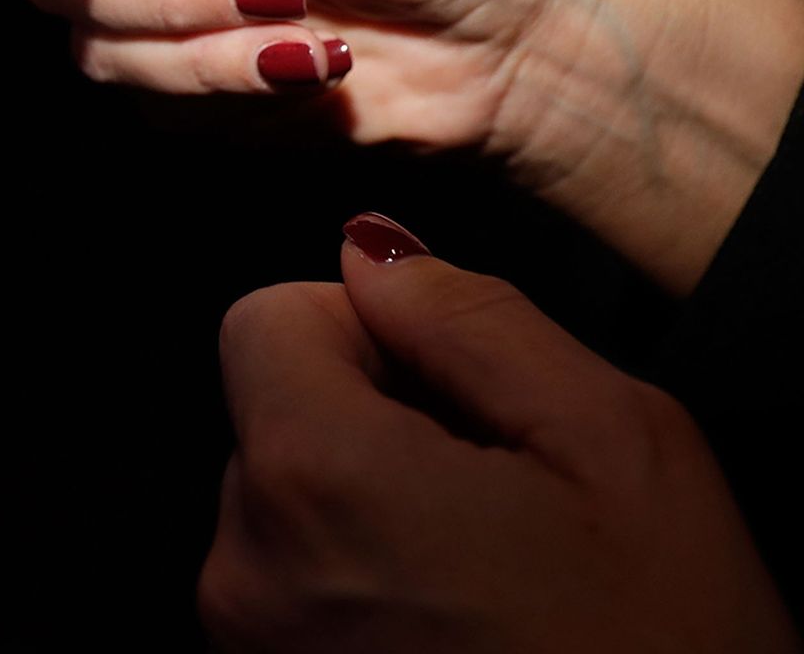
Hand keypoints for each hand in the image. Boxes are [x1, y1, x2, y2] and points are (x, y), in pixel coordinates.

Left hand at [199, 213, 795, 652]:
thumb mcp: (618, 447)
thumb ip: (471, 320)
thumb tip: (372, 251)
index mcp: (314, 480)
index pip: (262, 318)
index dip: (361, 329)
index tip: (447, 386)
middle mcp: (245, 570)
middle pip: (274, 418)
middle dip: (373, 427)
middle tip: (502, 500)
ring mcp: (251, 651)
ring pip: (286, 510)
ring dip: (370, 515)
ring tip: (493, 582)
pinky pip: (292, 594)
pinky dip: (359, 588)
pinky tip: (462, 628)